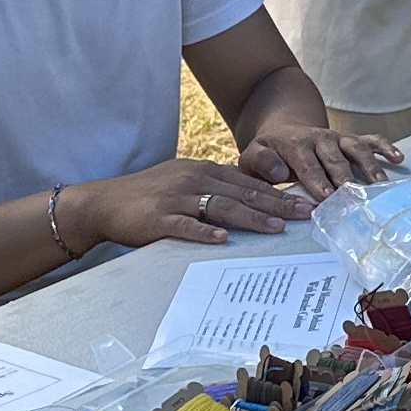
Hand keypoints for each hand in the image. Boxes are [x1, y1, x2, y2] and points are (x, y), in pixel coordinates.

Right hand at [67, 160, 305, 250]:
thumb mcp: (184, 181)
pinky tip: (223, 240)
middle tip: (305, 214)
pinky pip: (186, 225)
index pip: (248, 181)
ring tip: (276, 227)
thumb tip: (250, 198)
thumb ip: (214, 187)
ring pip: (222, 206)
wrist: (104, 201)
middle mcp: (194, 179)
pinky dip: (205, 232)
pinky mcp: (158, 218)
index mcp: (203, 170)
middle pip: (243, 192)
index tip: (305, 201)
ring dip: (252, 217)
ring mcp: (176, 198)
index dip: (278, 191)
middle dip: (277, 203)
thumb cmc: (148, 195)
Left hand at [238, 122, 401, 197]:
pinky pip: (371, 140)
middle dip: (345, 177)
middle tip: (355, 196)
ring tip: (381, 186)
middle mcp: (320, 139)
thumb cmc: (268, 153)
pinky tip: (399, 158)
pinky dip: (385, 147)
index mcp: (294, 144)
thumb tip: (280, 174)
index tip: (326, 195)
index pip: (307, 163)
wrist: (284, 130)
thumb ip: (262, 164)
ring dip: (370, 167)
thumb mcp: (252, 157)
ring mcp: (338, 139)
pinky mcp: (352, 140)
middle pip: (335, 158)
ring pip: (356, 150)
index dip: (316, 178)